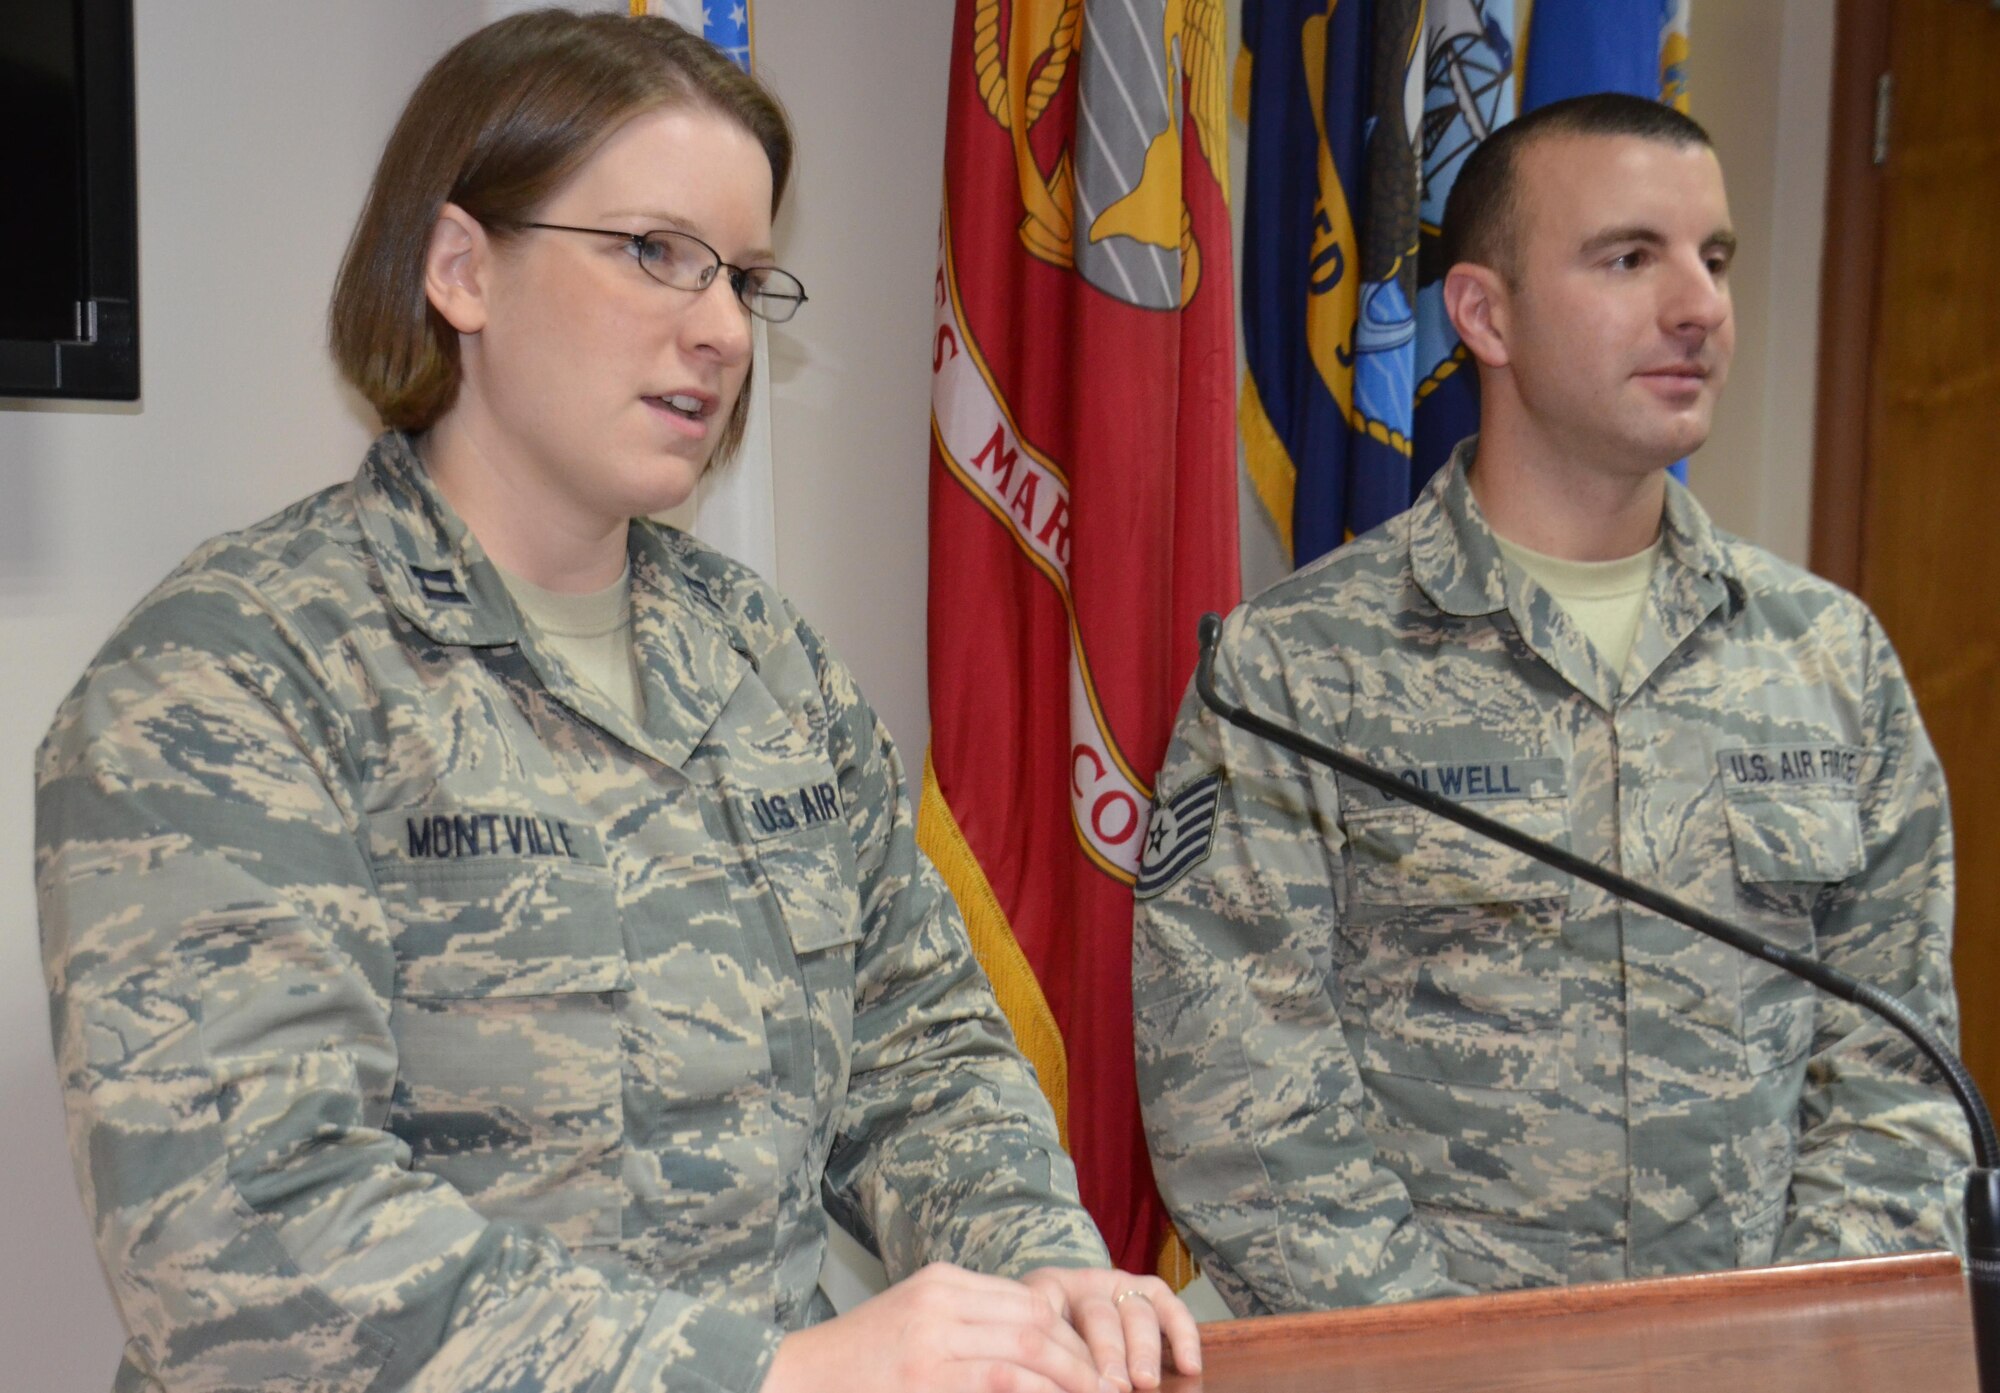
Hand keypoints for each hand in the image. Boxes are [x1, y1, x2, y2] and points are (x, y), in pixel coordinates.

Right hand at [762, 1262, 1115, 1392]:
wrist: (794, 1378)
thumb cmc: (856, 1366)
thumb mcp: (914, 1327)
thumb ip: (964, 1327)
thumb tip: (1029, 1350)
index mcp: (941, 1281)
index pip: (1028, 1298)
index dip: (1070, 1335)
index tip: (1095, 1369)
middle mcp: (941, 1299)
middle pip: (1037, 1319)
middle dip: (1081, 1359)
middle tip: (1111, 1389)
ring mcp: (932, 1336)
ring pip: (1028, 1347)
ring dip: (1071, 1379)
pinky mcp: (926, 1374)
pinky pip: (1000, 1378)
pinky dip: (1036, 1392)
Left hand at [1020, 1267, 1201, 1389]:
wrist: (1056, 1303)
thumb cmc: (1043, 1334)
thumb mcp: (1036, 1338)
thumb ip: (1047, 1352)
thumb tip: (1063, 1382)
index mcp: (1046, 1290)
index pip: (1057, 1320)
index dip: (1069, 1357)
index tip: (1078, 1384)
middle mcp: (1084, 1282)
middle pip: (1099, 1315)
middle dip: (1109, 1354)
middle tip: (1117, 1386)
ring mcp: (1119, 1283)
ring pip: (1136, 1311)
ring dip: (1143, 1349)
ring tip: (1146, 1381)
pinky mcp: (1148, 1290)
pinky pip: (1170, 1307)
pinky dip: (1183, 1335)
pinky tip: (1189, 1365)